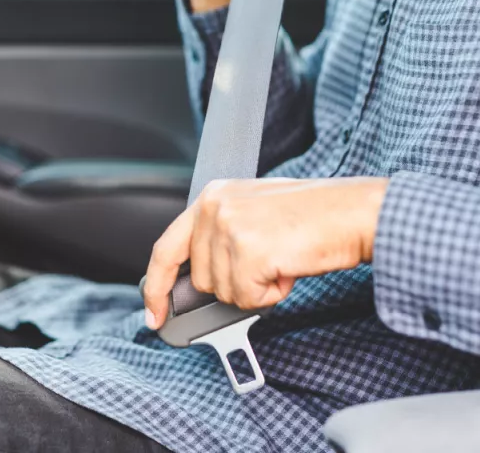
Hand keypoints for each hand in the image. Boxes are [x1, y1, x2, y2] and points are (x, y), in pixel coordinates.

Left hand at [143, 177, 388, 329]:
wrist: (355, 212)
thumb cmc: (313, 217)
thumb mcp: (252, 213)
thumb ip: (220, 238)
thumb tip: (204, 281)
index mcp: (211, 196)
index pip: (166, 248)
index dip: (157, 286)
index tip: (154, 314)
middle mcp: (213, 208)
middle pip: (203, 280)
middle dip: (236, 283)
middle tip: (269, 260)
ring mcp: (228, 228)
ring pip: (226, 293)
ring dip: (257, 288)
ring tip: (282, 259)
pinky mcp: (247, 251)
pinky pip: (247, 299)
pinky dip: (271, 295)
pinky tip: (288, 268)